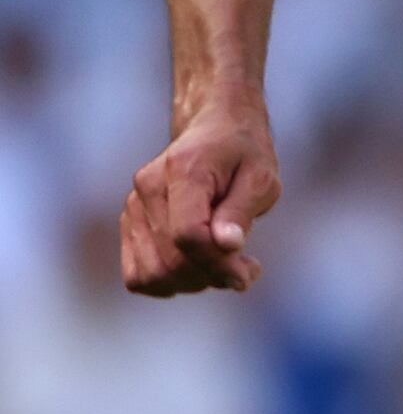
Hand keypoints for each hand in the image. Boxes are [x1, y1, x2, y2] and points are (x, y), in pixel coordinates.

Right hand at [120, 94, 281, 295]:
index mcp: (183, 172)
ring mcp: (133, 207)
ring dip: (194, 282)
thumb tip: (227, 245)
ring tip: (223, 265)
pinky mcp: (130, 223)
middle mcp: (148, 190)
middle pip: (171, 261)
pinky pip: (138, 275)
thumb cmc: (244, 155)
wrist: (214, 130)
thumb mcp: (261, 178)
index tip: (251, 269)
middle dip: (213, 276)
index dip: (220, 263)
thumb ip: (241, 212)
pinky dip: (169, 282)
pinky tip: (198, 268)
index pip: (188, 235)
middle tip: (246, 268)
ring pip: (153, 274)